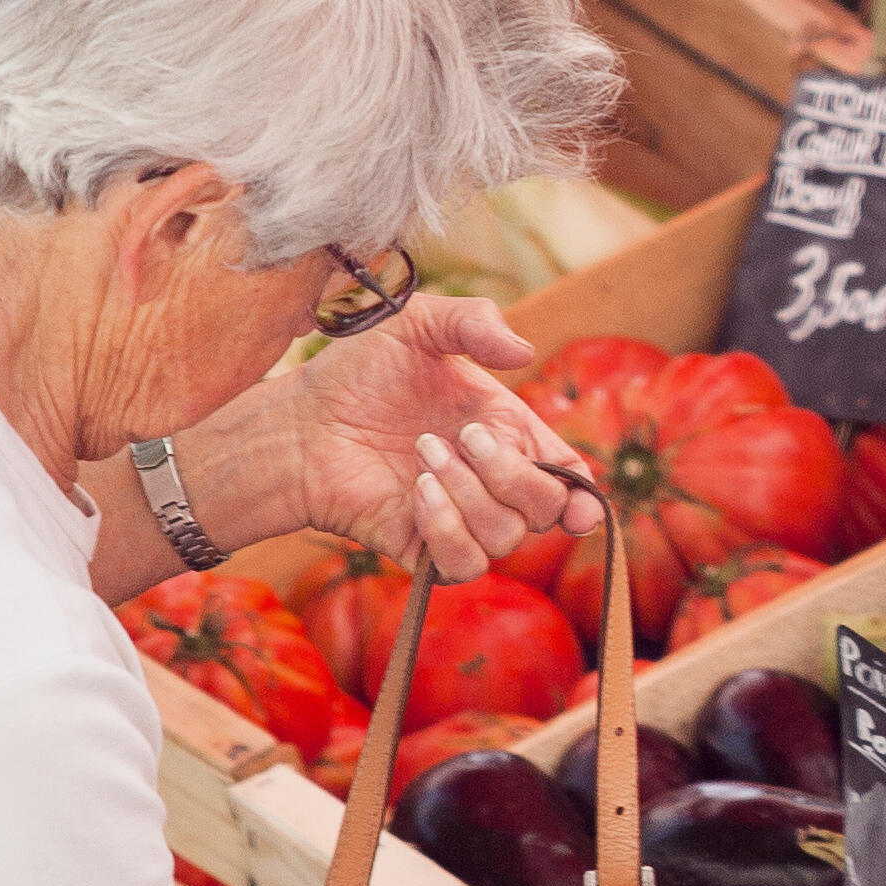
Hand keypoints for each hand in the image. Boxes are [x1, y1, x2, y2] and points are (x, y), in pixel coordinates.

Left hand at [258, 291, 592, 578]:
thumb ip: (474, 320)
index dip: (584, 496)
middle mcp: (490, 484)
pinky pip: (464, 565)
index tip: (580, 502)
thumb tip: (524, 353)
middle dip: (515, 473)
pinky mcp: (423, 550)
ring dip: (471, 494)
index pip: (567, 479)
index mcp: (507, 436)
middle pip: (547, 509)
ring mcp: (458, 520)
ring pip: (506, 536)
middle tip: (464, 434)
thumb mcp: (417, 324)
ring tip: (424, 454)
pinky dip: (449, 530)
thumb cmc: (358, 371)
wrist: (300, 420)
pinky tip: (418, 494)